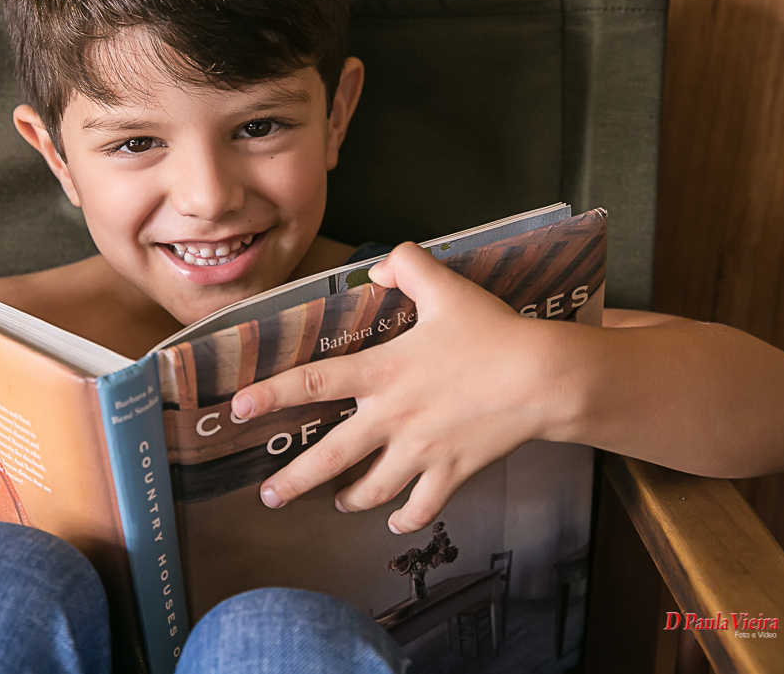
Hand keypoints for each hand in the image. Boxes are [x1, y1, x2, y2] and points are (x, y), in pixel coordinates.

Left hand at [230, 242, 562, 532]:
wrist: (544, 378)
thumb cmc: (494, 332)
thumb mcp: (445, 287)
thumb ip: (407, 264)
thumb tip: (378, 264)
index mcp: (382, 372)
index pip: (313, 383)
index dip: (272, 394)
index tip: (239, 408)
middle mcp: (393, 418)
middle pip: (330, 458)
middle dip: (294, 481)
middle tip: (269, 496)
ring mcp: (422, 451)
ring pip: (372, 490)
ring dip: (349, 500)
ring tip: (336, 503)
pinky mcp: (452, 473)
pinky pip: (422, 507)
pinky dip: (405, 518)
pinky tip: (396, 519)